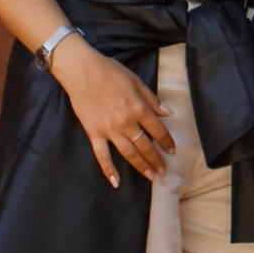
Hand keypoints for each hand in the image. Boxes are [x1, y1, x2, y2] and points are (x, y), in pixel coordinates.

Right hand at [51, 36, 172, 187]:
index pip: (158, 131)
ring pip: (129, 153)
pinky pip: (102, 155)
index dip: (167, 142)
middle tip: (163, 170)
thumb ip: (152, 99)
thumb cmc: (109, 71)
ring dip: (141, 166)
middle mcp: (126, 122)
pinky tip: (116, 182)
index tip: (171, 151)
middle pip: (145, 146)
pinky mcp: (94, 133)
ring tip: (150, 176)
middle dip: (156, 160)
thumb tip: (167, 113)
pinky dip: (109, 170)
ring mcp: (110, 129)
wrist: (82, 70)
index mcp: (138, 108)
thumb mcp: (136, 80)